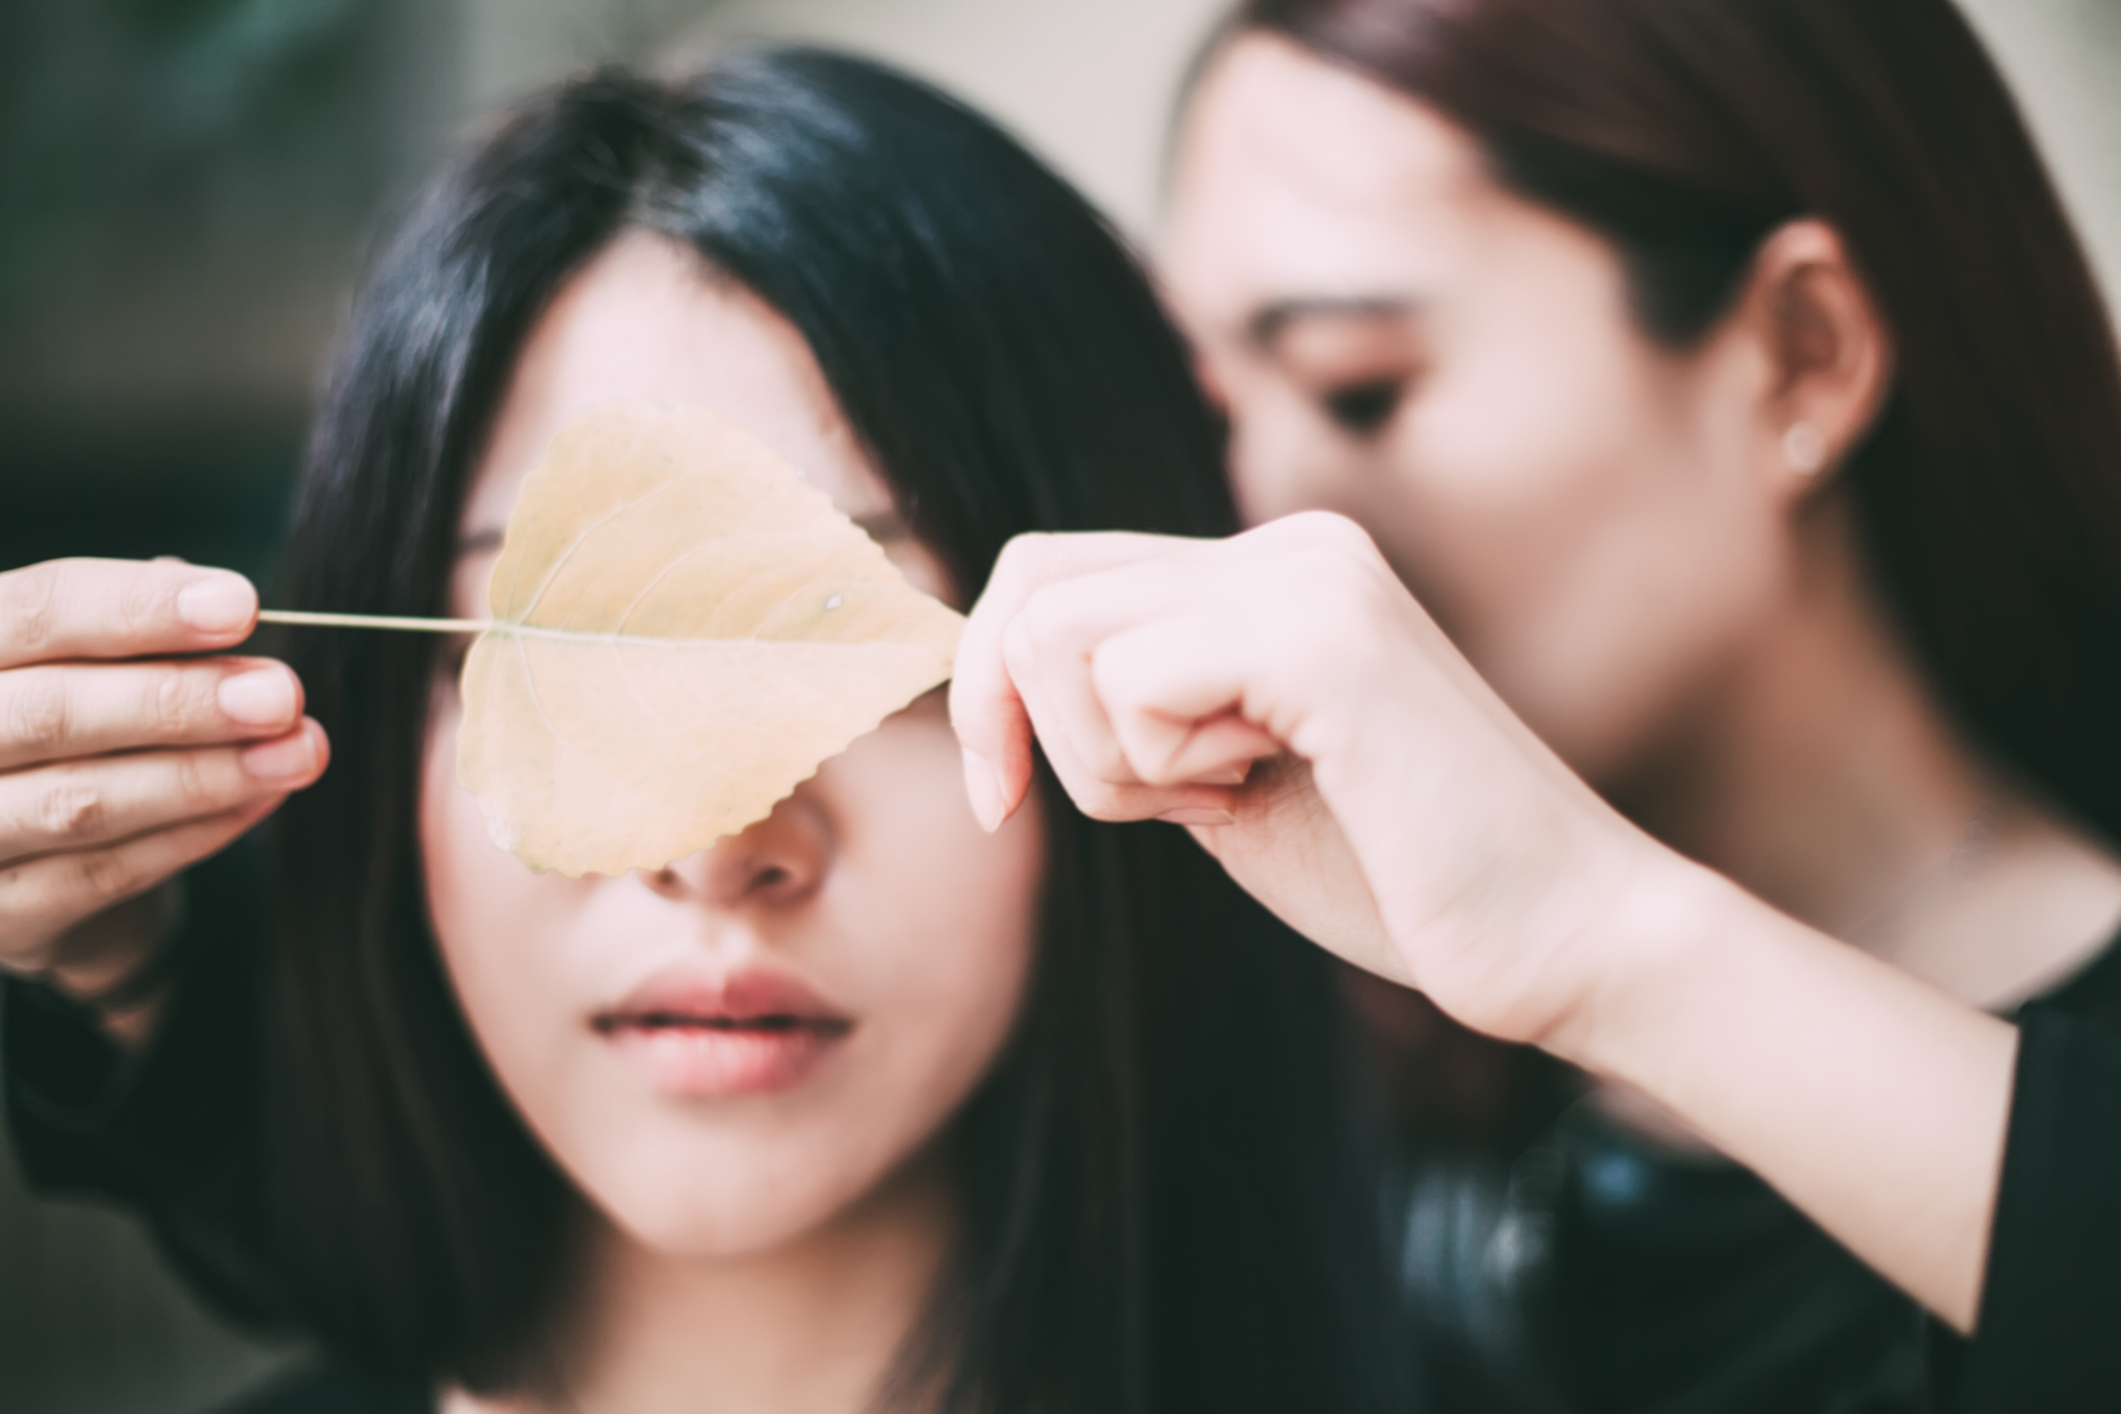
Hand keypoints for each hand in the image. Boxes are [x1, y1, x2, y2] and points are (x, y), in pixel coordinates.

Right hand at [0, 558, 327, 993]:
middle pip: (49, 713)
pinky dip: (193, 834)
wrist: (29, 859)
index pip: (33, 613)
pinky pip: (105, 873)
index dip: (136, 607)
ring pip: (79, 801)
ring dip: (203, 775)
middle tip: (280, 696)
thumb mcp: (85, 659)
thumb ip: (135, 626)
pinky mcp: (3, 917)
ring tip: (296, 751)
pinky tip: (259, 800)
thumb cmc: (69, 725)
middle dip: (177, 702)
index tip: (241, 608)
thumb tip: (211, 601)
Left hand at [950, 513, 1670, 1049]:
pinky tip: (1258, 796)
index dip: (989, 685)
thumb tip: (990, 675)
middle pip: (1031, 583)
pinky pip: (1129, 679)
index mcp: (1272, 573)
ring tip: (1220, 802)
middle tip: (1139, 810)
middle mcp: (1290, 548)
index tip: (1006, 796)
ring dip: (1104, 761)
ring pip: (1060, 632)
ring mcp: (1310, 578)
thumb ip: (1137, 712)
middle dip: (1022, 721)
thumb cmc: (1401, 881)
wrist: (1561, 943)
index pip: (1052, 571)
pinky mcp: (1324, 636)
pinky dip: (1155, 771)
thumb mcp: (1224, 779)